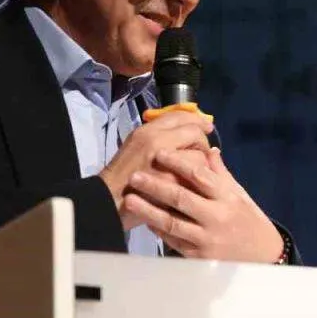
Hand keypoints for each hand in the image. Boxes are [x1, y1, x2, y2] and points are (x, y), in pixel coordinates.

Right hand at [98, 110, 214, 228]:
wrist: (110, 201)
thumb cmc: (123, 176)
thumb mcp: (136, 147)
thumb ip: (159, 137)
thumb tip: (187, 131)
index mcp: (146, 132)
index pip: (179, 116)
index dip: (196, 119)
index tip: (206, 126)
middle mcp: (156, 142)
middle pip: (193, 133)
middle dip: (202, 142)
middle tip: (203, 151)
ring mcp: (166, 164)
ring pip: (199, 155)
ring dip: (202, 162)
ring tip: (197, 171)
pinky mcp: (173, 184)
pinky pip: (196, 177)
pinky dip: (199, 180)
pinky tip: (194, 184)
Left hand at [121, 146, 284, 262]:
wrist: (263, 255)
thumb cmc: (249, 220)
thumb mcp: (239, 194)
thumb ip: (221, 174)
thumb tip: (208, 150)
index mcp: (227, 197)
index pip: (199, 175)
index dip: (178, 162)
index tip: (159, 153)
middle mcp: (217, 217)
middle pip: (181, 199)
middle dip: (155, 186)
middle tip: (134, 175)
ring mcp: (207, 238)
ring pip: (172, 223)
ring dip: (148, 210)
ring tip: (129, 199)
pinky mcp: (200, 256)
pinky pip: (174, 241)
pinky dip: (157, 230)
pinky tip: (144, 220)